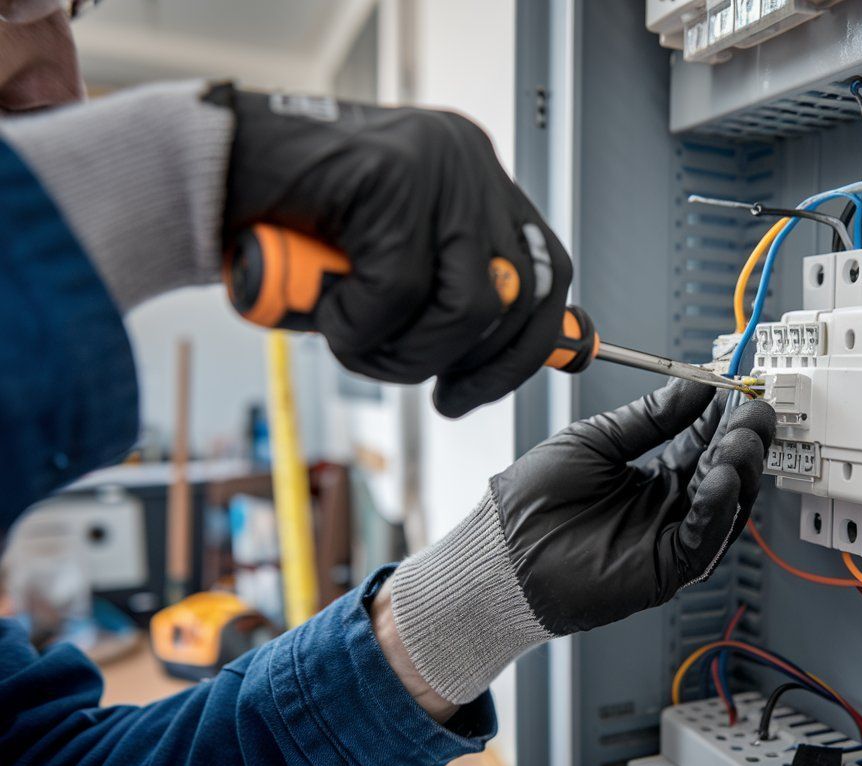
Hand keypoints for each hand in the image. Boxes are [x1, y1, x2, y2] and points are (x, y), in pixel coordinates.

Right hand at [206, 85, 572, 417]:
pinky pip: (398, 294)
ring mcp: (437, 165)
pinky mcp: (392, 176)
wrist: (202, 167)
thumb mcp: (384, 262)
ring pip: (467, 307)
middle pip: (521, 298)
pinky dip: (357, 327)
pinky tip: (322, 312)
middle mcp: (470, 162)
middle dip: (474, 368)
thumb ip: (440, 292)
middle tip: (436, 396)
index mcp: (478, 179)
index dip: (529, 345)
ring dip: (407, 353)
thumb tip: (488, 360)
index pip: (549, 272)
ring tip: (354, 343)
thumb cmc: (289, 225)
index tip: (482, 387)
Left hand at [385, 380, 775, 703]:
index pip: (704, 443)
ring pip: (724, 505)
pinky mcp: (666, 570)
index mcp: (652, 476)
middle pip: (725, 473)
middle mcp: (667, 508)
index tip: (738, 390)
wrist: (502, 547)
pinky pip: (704, 540)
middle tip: (754, 411)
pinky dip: (717, 509)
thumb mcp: (596, 439)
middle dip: (743, 440)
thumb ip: (650, 417)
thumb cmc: (535, 499)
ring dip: (739, 470)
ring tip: (742, 438)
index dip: (724, 418)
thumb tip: (695, 387)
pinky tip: (719, 478)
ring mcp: (669, 539)